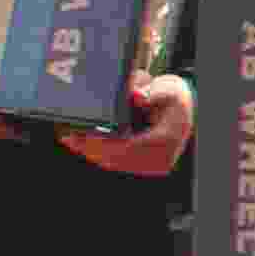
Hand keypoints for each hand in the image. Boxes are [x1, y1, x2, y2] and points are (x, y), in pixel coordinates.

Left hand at [59, 72, 196, 178]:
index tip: (81, 136)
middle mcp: (159, 158)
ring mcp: (151, 165)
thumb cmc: (175, 98)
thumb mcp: (169, 90)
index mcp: (164, 141)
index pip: (126, 148)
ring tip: (70, 139)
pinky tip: (83, 143)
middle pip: (116, 159)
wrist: (187, 108)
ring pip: (114, 162)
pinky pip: (117, 162)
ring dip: (91, 152)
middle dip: (89, 149)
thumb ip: (153, 92)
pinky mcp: (143, 165)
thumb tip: (136, 96)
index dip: (101, 144)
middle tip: (68, 137)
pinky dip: (99, 153)